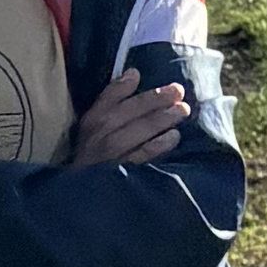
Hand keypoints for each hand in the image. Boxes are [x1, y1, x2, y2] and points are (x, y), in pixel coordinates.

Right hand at [66, 67, 190, 170]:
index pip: (109, 97)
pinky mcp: (124, 171)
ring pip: (139, 130)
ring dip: (162, 118)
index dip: (125, 85)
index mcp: (93, 121)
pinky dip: (160, 144)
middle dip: (156, 99)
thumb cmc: (96, 153)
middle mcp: (101, 135)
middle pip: (130, 111)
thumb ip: (113, 99)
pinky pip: (144, 154)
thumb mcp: (96, 126)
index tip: (141, 74)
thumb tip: (133, 73)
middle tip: (178, 91)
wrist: (84, 194)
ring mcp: (112, 154)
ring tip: (182, 110)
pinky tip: (174, 136)